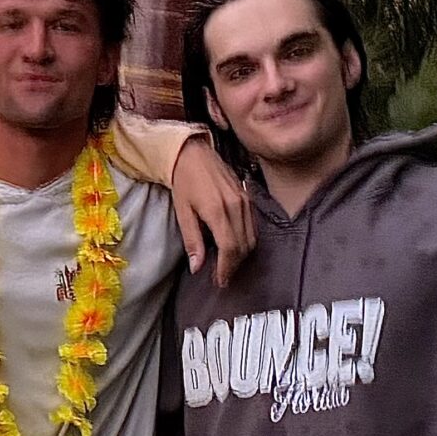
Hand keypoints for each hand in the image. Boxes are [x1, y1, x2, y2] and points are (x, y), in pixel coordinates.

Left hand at [169, 133, 256, 284]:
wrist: (194, 154)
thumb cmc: (184, 182)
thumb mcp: (183, 212)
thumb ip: (192, 240)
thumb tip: (197, 267)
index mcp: (218, 211)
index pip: (229, 248)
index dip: (226, 268)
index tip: (220, 281)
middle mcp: (236, 206)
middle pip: (243, 246)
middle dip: (233, 265)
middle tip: (222, 277)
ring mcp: (245, 201)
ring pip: (251, 238)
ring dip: (241, 255)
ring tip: (227, 265)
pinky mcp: (248, 198)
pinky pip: (253, 226)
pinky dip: (246, 240)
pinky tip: (234, 246)